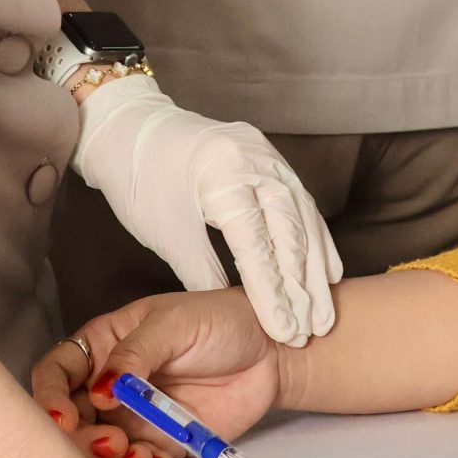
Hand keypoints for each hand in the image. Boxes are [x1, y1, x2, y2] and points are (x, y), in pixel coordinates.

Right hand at [35, 290, 283, 457]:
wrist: (272, 354)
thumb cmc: (221, 322)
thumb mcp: (175, 324)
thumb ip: (135, 355)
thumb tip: (100, 391)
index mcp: (104, 346)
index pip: (57, 371)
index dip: (49, 397)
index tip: (63, 419)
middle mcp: (110, 385)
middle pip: (71, 421)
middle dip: (81, 439)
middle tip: (112, 441)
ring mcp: (133, 418)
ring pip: (97, 450)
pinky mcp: (160, 444)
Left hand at [72, 76, 342, 344]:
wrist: (133, 130)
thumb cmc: (141, 182)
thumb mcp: (167, 233)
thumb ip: (203, 272)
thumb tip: (235, 311)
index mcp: (222, 173)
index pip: (256, 242)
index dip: (272, 289)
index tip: (283, 328)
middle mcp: (253, 158)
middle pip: (289, 229)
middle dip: (302, 284)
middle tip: (313, 328)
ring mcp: (266, 154)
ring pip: (302, 216)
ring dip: (315, 267)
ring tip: (324, 310)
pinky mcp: (269, 157)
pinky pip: (300, 202)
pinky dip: (313, 239)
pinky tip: (325, 269)